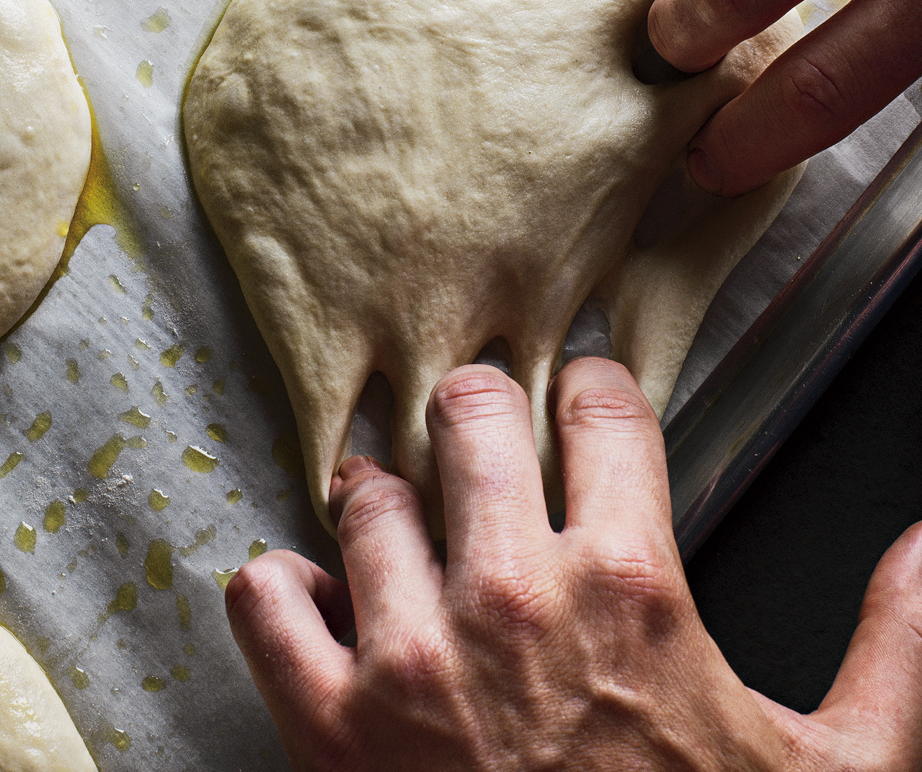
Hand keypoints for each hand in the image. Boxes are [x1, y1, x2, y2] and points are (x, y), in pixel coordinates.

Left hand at [225, 360, 921, 770]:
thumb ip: (894, 648)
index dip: (594, 390)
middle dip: (476, 411)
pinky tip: (320, 602)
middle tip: (477, 439)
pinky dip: (281, 591)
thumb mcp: (839, 771)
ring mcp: (414, 659)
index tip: (583, 405)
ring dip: (382, 500)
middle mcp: (514, 597)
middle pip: (468, 408)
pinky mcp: (333, 729)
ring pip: (367, 492)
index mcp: (631, 585)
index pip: (599, 402)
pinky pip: (266, 600)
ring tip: (401, 523)